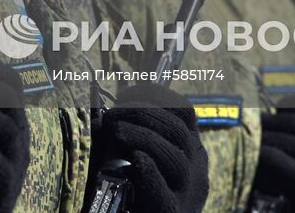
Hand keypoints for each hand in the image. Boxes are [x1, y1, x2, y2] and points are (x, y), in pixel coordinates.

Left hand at [89, 82, 209, 212]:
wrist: (126, 211)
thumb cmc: (132, 187)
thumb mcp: (134, 154)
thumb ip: (123, 133)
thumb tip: (99, 115)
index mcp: (190, 148)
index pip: (185, 111)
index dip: (157, 97)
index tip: (127, 94)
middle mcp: (195, 168)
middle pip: (179, 131)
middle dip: (143, 114)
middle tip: (114, 115)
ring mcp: (187, 193)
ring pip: (175, 159)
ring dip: (143, 137)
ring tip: (117, 132)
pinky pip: (164, 193)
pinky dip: (150, 171)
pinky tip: (136, 160)